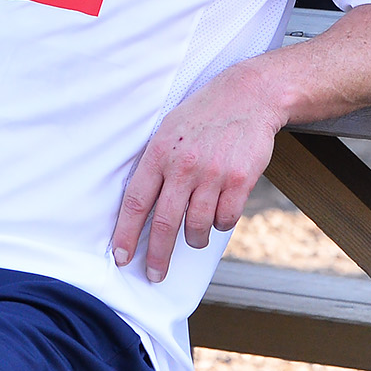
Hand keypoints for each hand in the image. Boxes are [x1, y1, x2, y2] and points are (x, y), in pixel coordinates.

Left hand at [110, 67, 285, 283]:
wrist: (248, 95)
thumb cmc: (203, 115)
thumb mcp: (168, 130)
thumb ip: (155, 165)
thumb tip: (140, 208)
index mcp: (160, 152)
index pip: (136, 201)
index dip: (126, 233)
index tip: (121, 256)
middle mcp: (184, 165)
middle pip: (165, 223)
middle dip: (157, 255)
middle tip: (154, 274)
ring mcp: (213, 174)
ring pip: (197, 226)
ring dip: (193, 240)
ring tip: (193, 238)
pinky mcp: (240, 180)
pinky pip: (225, 219)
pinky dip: (220, 224)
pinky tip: (219, 214)